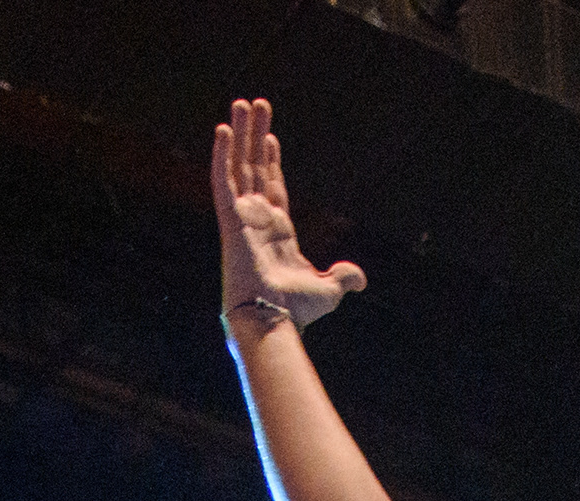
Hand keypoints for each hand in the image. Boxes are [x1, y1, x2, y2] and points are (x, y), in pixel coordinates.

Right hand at [210, 100, 364, 328]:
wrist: (273, 318)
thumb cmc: (296, 310)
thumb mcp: (329, 290)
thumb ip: (342, 277)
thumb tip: (358, 279)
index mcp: (277, 232)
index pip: (272, 187)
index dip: (271, 161)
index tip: (270, 137)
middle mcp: (257, 219)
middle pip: (254, 167)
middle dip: (254, 135)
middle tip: (254, 105)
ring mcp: (242, 216)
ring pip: (239, 165)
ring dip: (239, 134)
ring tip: (241, 103)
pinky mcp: (230, 218)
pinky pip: (223, 180)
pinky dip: (221, 154)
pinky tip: (223, 129)